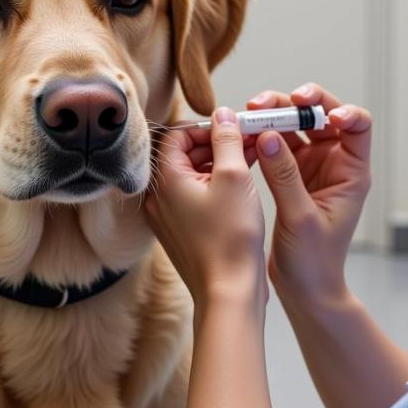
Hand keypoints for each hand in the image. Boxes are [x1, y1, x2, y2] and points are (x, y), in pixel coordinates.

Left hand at [145, 108, 266, 307]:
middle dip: (214, 144)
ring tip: (250, 161)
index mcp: (164, 180)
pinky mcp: (180, 232)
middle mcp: (157, 198)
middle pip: (181, 154)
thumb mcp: (235, 176)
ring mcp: (166, 217)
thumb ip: (226, 139)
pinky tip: (241, 187)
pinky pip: (193, 198)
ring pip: (190, 176)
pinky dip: (214, 186)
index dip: (206, 127)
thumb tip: (223, 115)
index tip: (233, 129)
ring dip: (218, 164)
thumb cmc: (231, 239)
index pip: (176, 134)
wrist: (228, 292)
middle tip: (245, 141)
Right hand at [248, 83, 372, 302]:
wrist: (304, 290)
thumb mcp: (300, 217)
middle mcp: (333, 163)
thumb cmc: (314, 262)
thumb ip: (285, 175)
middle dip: (294, 103)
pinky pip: (275, 143)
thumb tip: (269, 135)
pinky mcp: (289, 174)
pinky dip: (261, 135)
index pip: (358, 126)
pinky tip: (243, 135)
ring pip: (293, 125)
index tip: (323, 117)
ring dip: (272, 114)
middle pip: (319, 116)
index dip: (344, 112)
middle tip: (264, 103)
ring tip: (247, 114)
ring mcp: (310, 166)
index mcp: (351, 172)